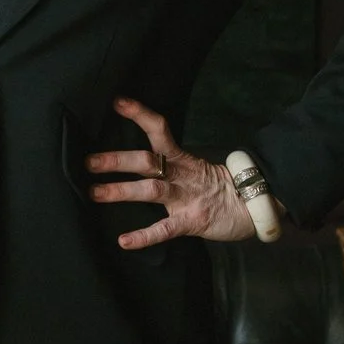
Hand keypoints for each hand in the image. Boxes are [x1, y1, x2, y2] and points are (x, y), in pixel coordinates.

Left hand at [85, 96, 262, 249]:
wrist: (256, 206)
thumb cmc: (221, 188)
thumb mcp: (195, 169)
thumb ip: (169, 165)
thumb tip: (133, 160)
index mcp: (183, 159)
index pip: (160, 130)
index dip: (139, 115)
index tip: (117, 102)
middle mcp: (181, 175)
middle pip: (147, 161)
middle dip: (117, 160)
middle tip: (88, 162)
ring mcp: (186, 198)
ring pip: (151, 190)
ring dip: (121, 191)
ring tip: (95, 193)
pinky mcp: (192, 221)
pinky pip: (165, 229)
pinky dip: (144, 236)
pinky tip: (124, 241)